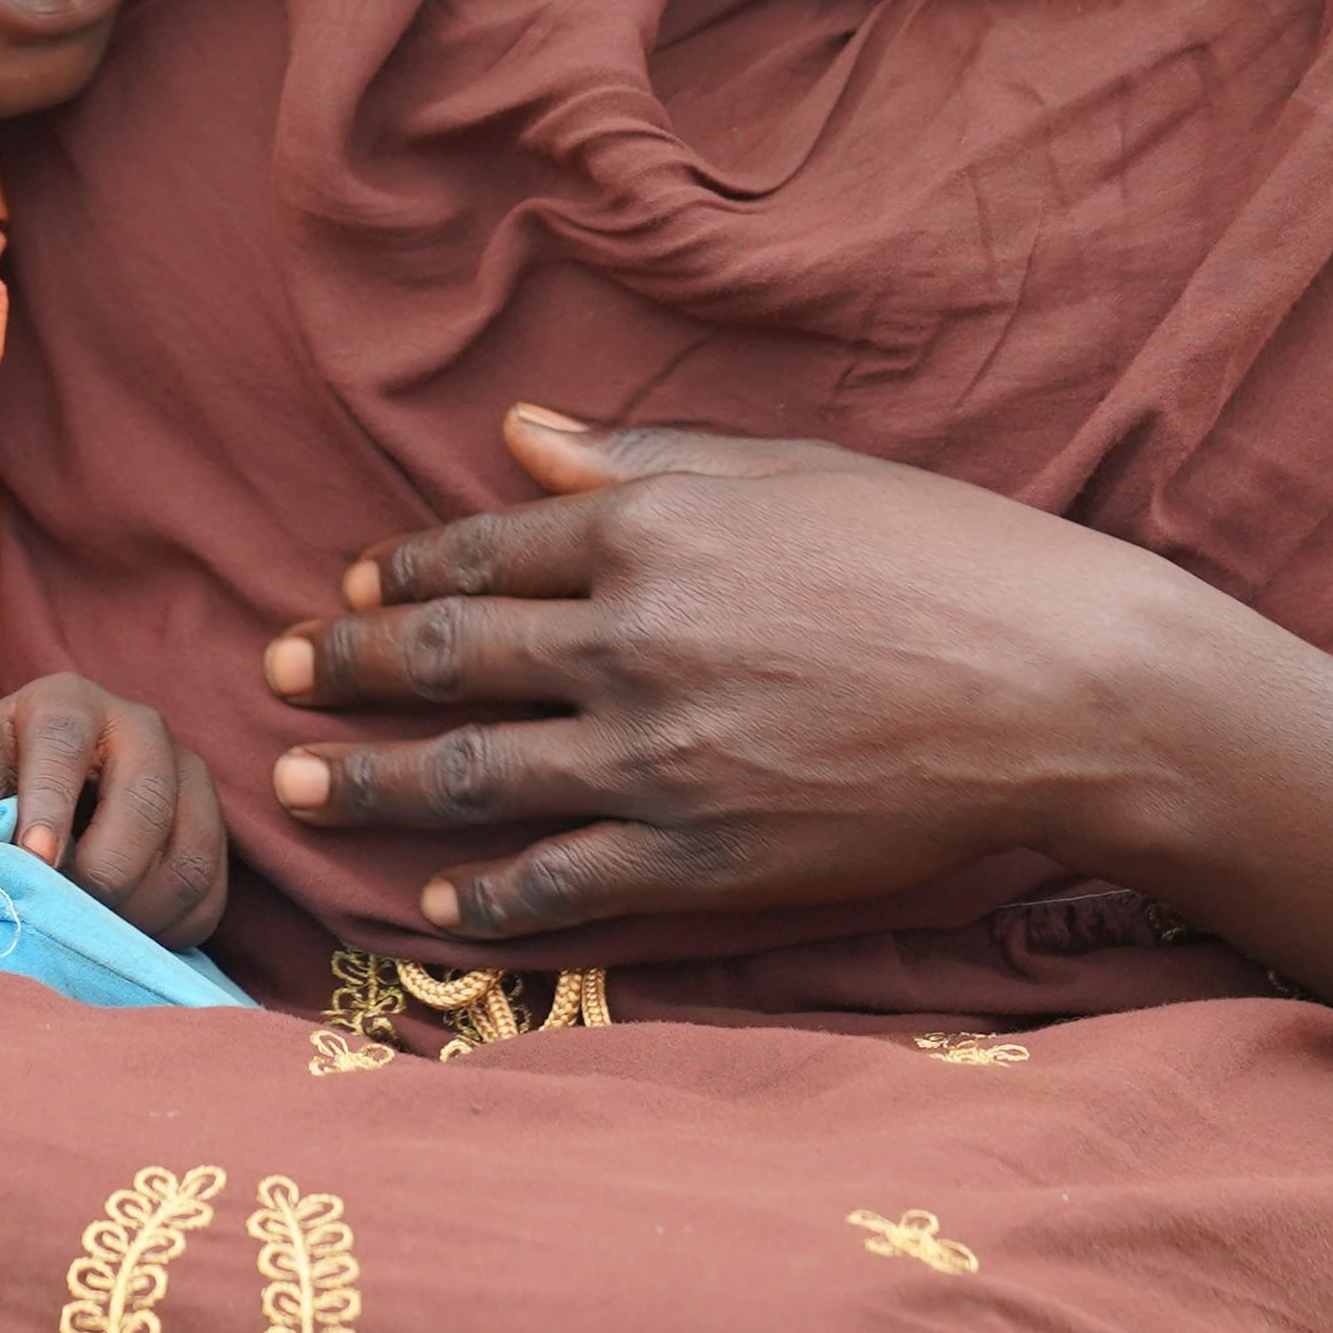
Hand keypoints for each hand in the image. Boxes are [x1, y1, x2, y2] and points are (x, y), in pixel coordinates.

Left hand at [0, 672, 227, 947]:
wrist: (35, 798)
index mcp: (67, 705)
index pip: (63, 744)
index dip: (49, 805)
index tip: (33, 863)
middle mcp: (139, 727)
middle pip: (145, 801)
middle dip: (104, 872)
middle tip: (65, 916)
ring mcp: (186, 775)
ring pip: (187, 856)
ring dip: (139, 911)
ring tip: (93, 933)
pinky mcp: (214, 829)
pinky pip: (210, 892)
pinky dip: (169, 930)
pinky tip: (123, 935)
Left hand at [261, 406, 1256, 939]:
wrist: (1058, 682)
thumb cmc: (943, 554)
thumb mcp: (791, 471)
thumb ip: (645, 459)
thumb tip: (521, 435)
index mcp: (653, 531)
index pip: (481, 550)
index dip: (397, 572)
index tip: (347, 587)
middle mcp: (634, 642)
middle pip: (449, 657)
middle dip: (343, 670)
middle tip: (273, 678)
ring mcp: (662, 759)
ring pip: (476, 774)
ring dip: (372, 781)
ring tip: (298, 784)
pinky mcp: (704, 858)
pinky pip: (561, 882)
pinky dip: (486, 893)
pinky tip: (439, 897)